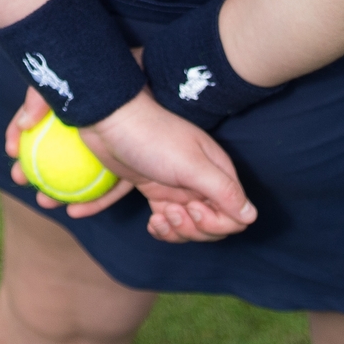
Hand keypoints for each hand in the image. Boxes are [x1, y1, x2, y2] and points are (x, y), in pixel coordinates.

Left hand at [4, 87, 257, 241]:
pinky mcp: (142, 182)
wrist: (107, 111)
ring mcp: (168, 182)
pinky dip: (119, 215)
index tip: (192, 210)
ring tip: (153, 218)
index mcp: (213, 172)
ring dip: (167, 231)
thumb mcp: (190, 163)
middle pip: (204, 225)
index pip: (230, 217)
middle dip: (188, 229)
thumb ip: (222, 190)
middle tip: (166, 213)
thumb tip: (250, 217)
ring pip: (177, 224)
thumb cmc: (152, 135)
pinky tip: (92, 214)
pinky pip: (143, 211)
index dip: (214, 224)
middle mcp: (195, 180)